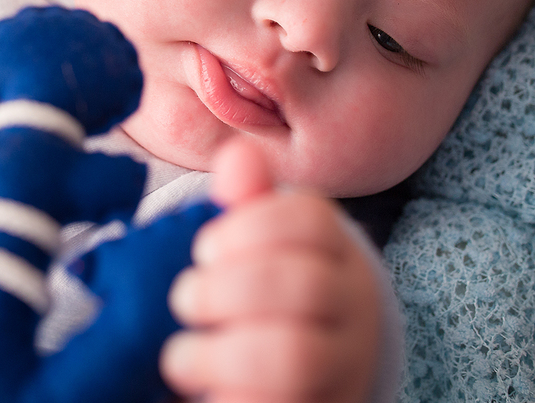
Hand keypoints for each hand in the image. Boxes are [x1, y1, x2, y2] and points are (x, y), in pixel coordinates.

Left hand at [161, 140, 381, 402]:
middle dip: (229, 288)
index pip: (312, 219)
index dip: (250, 226)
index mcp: (338, 254)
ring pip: (295, 355)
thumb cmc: (267, 301)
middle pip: (305, 285)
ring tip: (182, 355)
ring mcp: (342, 369)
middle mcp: (352, 310)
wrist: (308, 384)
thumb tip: (236, 157)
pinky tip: (203, 392)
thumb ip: (246, 201)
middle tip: (186, 297)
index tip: (207, 248)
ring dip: (222, 351)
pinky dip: (230, 397)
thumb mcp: (257, 247)